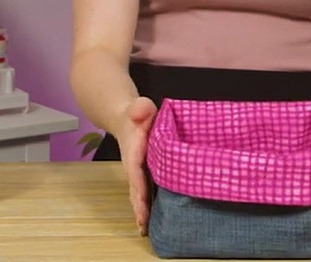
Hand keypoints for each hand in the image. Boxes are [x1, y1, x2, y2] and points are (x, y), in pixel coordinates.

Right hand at [113, 96, 156, 235]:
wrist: (127, 117)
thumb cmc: (136, 114)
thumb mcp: (139, 108)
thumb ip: (139, 108)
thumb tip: (142, 109)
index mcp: (134, 154)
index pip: (136, 175)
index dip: (139, 191)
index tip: (141, 206)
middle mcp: (135, 166)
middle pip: (135, 190)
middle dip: (139, 209)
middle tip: (143, 228)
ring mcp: (140, 170)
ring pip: (140, 193)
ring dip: (143, 210)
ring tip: (146, 230)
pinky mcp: (147, 171)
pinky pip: (148, 188)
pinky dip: (149, 202)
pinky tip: (155, 215)